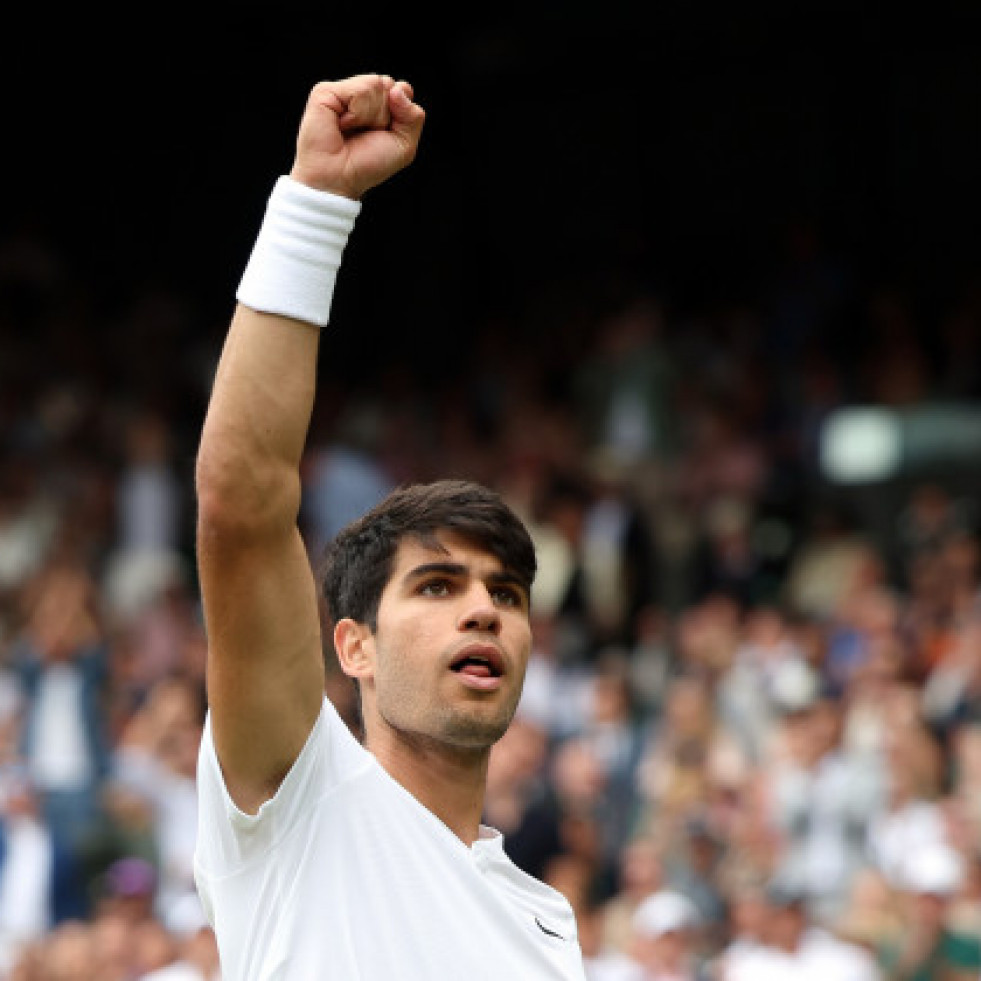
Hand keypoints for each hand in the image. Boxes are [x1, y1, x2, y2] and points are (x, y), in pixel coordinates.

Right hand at [290, 73, 424, 199]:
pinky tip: (341, 125)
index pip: (402, 89)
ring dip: (371, 116)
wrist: (340, 178)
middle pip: (390, 85)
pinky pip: (359, 90)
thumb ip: (413, 116)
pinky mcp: (326, 92)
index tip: (385, 133)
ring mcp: (343, 92)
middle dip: (385, 116)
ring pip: (375, 84)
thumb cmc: (368, 165)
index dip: (401, 112)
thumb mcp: (404, 146)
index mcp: (378, 104)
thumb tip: (398, 89)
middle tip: (366, 134)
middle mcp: (360, 95)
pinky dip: (357, 113)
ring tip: (352, 130)